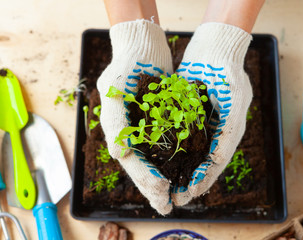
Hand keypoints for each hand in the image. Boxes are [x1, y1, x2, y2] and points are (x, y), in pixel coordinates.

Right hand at [97, 20, 173, 214]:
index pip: (133, 162)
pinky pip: (169, 144)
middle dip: (155, 188)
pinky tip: (186, 167)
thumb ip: (114, 123)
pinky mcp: (162, 119)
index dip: (146, 178)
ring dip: (167, 178)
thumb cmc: (125, 65)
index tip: (162, 190)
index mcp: (120, 131)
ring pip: (157, 159)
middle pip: (145, 167)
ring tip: (178, 195)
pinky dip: (176, 158)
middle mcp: (134, 133)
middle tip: (168, 207)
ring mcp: (148, 128)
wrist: (143, 45)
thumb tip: (118, 155)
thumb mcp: (114, 90)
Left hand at [170, 22, 252, 205]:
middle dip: (190, 182)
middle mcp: (216, 132)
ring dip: (180, 171)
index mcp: (229, 132)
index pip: (215, 163)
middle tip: (175, 199)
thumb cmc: (227, 71)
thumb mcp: (234, 100)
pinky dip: (173, 153)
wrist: (214, 47)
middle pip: (203, 163)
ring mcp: (202, 124)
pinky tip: (162, 162)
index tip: (188, 194)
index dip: (202, 180)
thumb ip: (229, 131)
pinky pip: (180, 138)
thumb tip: (218, 162)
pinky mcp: (188, 115)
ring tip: (168, 188)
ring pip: (191, 154)